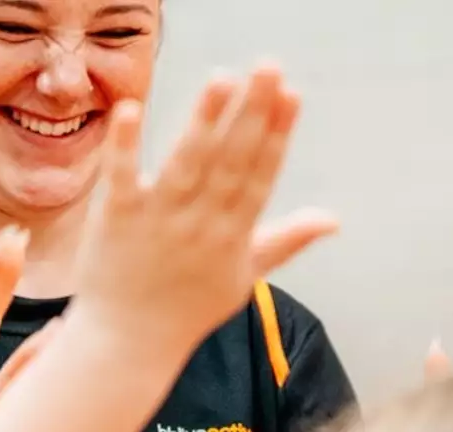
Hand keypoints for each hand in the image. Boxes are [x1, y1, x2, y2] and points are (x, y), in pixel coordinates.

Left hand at [73, 67, 338, 360]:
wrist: (129, 343)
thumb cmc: (189, 309)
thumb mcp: (245, 277)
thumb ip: (287, 240)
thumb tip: (334, 220)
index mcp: (234, 235)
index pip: (261, 176)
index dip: (277, 135)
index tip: (292, 94)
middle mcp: (201, 224)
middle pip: (232, 161)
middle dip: (252, 113)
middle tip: (268, 67)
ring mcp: (159, 220)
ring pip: (187, 164)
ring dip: (205, 121)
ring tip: (223, 79)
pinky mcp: (118, 219)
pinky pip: (122, 178)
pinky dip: (126, 146)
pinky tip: (130, 109)